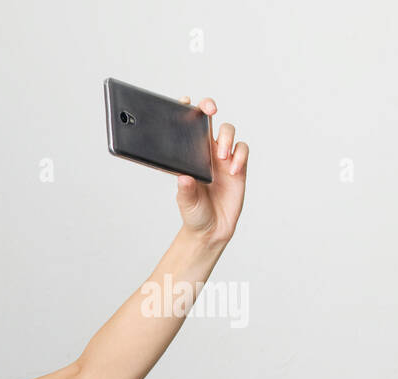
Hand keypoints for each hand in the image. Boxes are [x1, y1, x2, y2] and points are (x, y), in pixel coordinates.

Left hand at [174, 96, 247, 245]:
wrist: (211, 230)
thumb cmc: (194, 214)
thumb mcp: (186, 203)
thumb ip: (185, 190)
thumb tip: (183, 177)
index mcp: (187, 156)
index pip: (186, 129)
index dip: (186, 111)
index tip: (184, 101)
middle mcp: (205, 152)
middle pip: (209, 120)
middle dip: (209, 108)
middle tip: (210, 110)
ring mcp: (223, 158)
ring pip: (228, 132)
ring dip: (226, 138)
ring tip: (220, 156)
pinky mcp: (239, 167)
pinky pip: (242, 151)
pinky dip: (240, 155)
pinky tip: (234, 169)